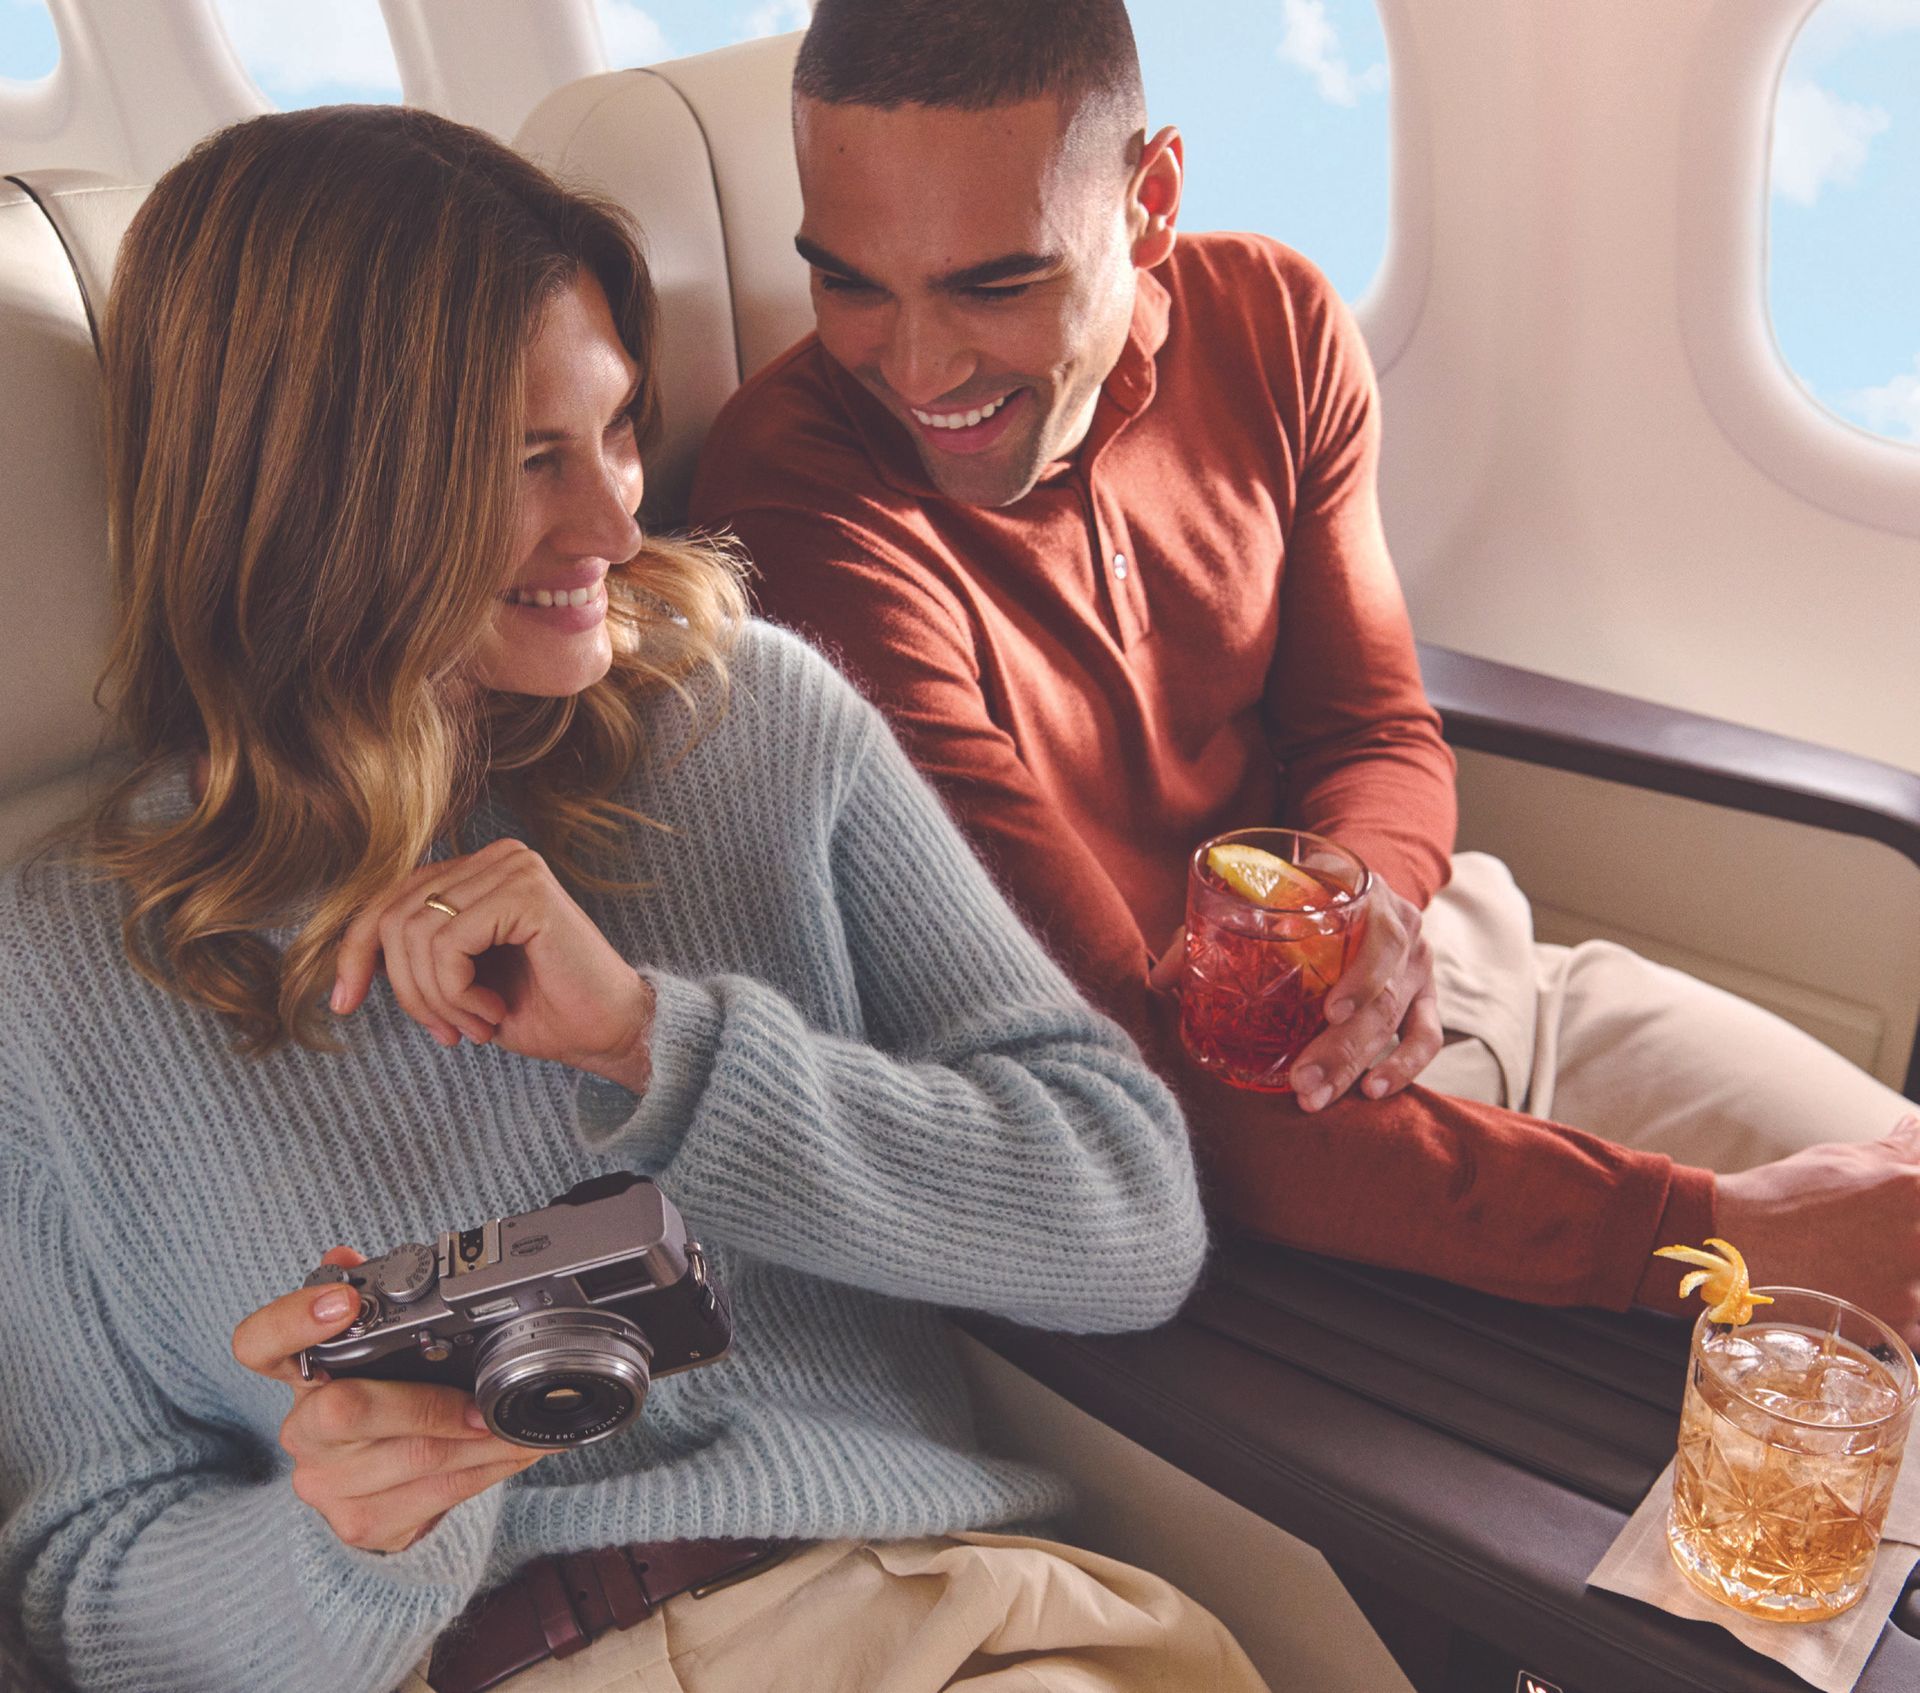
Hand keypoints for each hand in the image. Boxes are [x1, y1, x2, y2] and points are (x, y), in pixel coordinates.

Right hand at [231, 1246, 547, 1552]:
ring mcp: (326, 1482)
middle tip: (484, 1397)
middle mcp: (303, 1430)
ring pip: (410, 1456)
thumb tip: (345, 1257)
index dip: (293, 1321)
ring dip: (480, 1440)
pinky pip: (434, 1494)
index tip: (343, 1301)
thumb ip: (371, 1302)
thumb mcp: (377, 1354)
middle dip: (428, 1405)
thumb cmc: (383, 1405)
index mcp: (302, 1374)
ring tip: (518, 1421)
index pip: (261, 1343)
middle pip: (347, 1410)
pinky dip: (487, 1469)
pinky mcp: (360, 1522)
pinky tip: (513, 1450)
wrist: (375, 1496)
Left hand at [330, 838, 654, 1092]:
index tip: (344, 1004)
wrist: (610, 1032)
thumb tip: (351, 957)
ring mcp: (513, 869)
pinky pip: (448, 944)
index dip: (355, 951)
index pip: (389, 898)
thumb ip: (417, 953)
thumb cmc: (543, 1009)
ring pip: (416, 935)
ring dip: (437, 999)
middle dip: (408, 991)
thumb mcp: (460, 980)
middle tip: (448, 1032)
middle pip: (394, 918)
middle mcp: (497, 857)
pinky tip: (491, 1013)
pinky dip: (457, 993)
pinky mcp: (525, 893)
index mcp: (479, 871)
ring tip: (475, 1025)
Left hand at [1151, 879, 1441, 1112]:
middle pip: (1382, 997)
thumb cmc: (1299, 896)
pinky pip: (1426, 1038)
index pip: (1380, 938)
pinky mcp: (1427, 998)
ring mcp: (1419, 968)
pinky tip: (1374, 1092)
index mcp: (1368, 898)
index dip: (1360, 978)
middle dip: (1341, 1047)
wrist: (1355, 883)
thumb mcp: (1264, 898)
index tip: (1330, 1012)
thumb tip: (1159, 981)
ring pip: (1398, 1024)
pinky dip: (1405, 1067)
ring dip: (1357, 1065)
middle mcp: (1404, 932)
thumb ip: (1212, 933)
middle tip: (1303, 1086)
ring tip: (1319, 1097)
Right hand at [1714, 1115, 1919, 1346]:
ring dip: (1903, 1275)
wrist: (1736, 1246)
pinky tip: (1864, 1294)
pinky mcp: (1895, 1324)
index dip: (1911, 1204)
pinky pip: (1917, 1321)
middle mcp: (1919, 1240)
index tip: (1896, 1211)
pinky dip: (1897, 1311)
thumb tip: (1914, 1130)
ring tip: (1860, 1265)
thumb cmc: (1783, 1196)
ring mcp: (1910, 1288)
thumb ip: (1895, 1148)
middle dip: (1906, 1237)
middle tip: (1866, 1234)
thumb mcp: (1839, 1160)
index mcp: (1914, 1189)